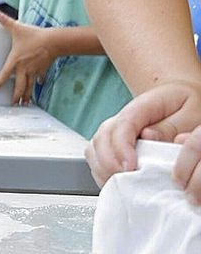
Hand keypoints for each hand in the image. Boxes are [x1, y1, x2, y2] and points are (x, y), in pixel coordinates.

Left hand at [0, 9, 54, 104]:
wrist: (54, 41)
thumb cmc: (35, 36)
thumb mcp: (17, 28)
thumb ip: (5, 21)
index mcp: (15, 61)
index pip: (4, 75)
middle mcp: (24, 69)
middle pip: (19, 86)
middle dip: (16, 96)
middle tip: (13, 105)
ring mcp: (34, 71)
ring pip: (29, 86)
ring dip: (26, 96)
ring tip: (24, 104)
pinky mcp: (42, 69)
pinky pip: (39, 79)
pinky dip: (37, 84)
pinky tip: (37, 87)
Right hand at [85, 81, 200, 201]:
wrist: (181, 100)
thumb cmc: (187, 106)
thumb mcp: (190, 113)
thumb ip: (171, 126)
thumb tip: (148, 137)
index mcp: (142, 107)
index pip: (122, 125)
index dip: (121, 147)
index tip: (130, 167)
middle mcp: (122, 118)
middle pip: (102, 137)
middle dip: (108, 162)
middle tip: (125, 179)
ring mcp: (115, 131)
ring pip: (94, 148)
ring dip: (102, 168)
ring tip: (119, 184)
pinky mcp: (114, 144)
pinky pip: (97, 157)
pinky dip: (101, 171)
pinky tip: (114, 182)